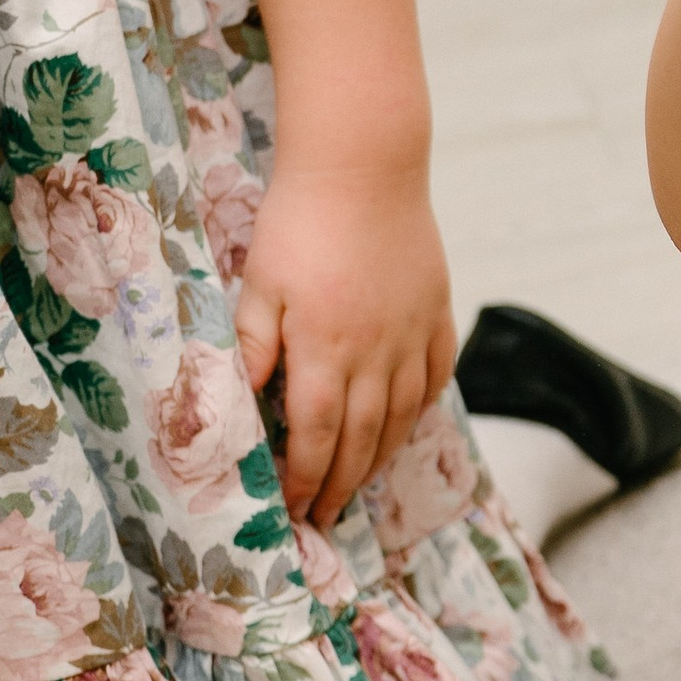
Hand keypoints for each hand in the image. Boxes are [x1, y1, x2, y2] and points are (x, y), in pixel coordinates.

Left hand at [233, 160, 458, 527]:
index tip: (297, 507)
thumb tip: (243, 407)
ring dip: (382, 456)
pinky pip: (436, 375)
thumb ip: (253, 348)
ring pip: (403, 415)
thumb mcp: (259, 285)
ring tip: (363, 482)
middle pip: (363, 437)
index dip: (307, 477)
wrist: (364, 166)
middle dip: (343, 483)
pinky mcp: (437, 312)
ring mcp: (413, 333)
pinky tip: (406, 423)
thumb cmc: (299, 222)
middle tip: (328, 515)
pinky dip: (421, 408)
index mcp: (326, 348)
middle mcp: (377, 352)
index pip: (318, 434)